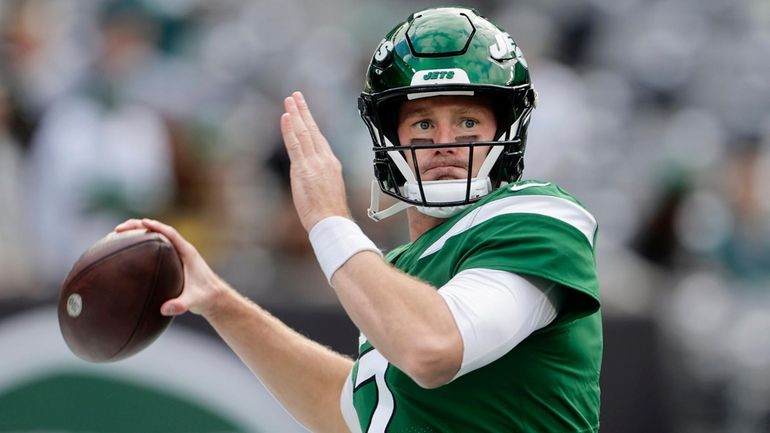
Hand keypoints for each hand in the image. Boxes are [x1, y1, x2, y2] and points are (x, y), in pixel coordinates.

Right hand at [114, 218, 227, 317]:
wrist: (214, 298)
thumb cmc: (206, 297)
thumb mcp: (194, 301)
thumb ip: (181, 305)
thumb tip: (165, 309)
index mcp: (187, 252)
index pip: (170, 234)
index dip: (156, 226)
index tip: (141, 222)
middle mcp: (181, 250)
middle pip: (158, 231)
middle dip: (138, 226)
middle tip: (118, 229)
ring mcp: (176, 254)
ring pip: (155, 238)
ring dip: (137, 233)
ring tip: (116, 235)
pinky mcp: (172, 261)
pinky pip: (153, 248)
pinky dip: (140, 245)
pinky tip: (124, 252)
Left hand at [280, 91, 350, 230]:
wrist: (331, 221)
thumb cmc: (329, 212)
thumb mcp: (328, 189)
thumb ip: (319, 177)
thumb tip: (312, 176)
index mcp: (331, 163)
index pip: (319, 138)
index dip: (311, 123)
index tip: (304, 112)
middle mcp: (324, 159)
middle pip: (312, 130)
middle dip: (303, 111)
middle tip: (296, 96)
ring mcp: (314, 162)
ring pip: (304, 132)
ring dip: (295, 114)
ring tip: (289, 100)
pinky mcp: (303, 168)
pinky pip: (295, 144)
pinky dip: (290, 129)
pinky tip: (286, 117)